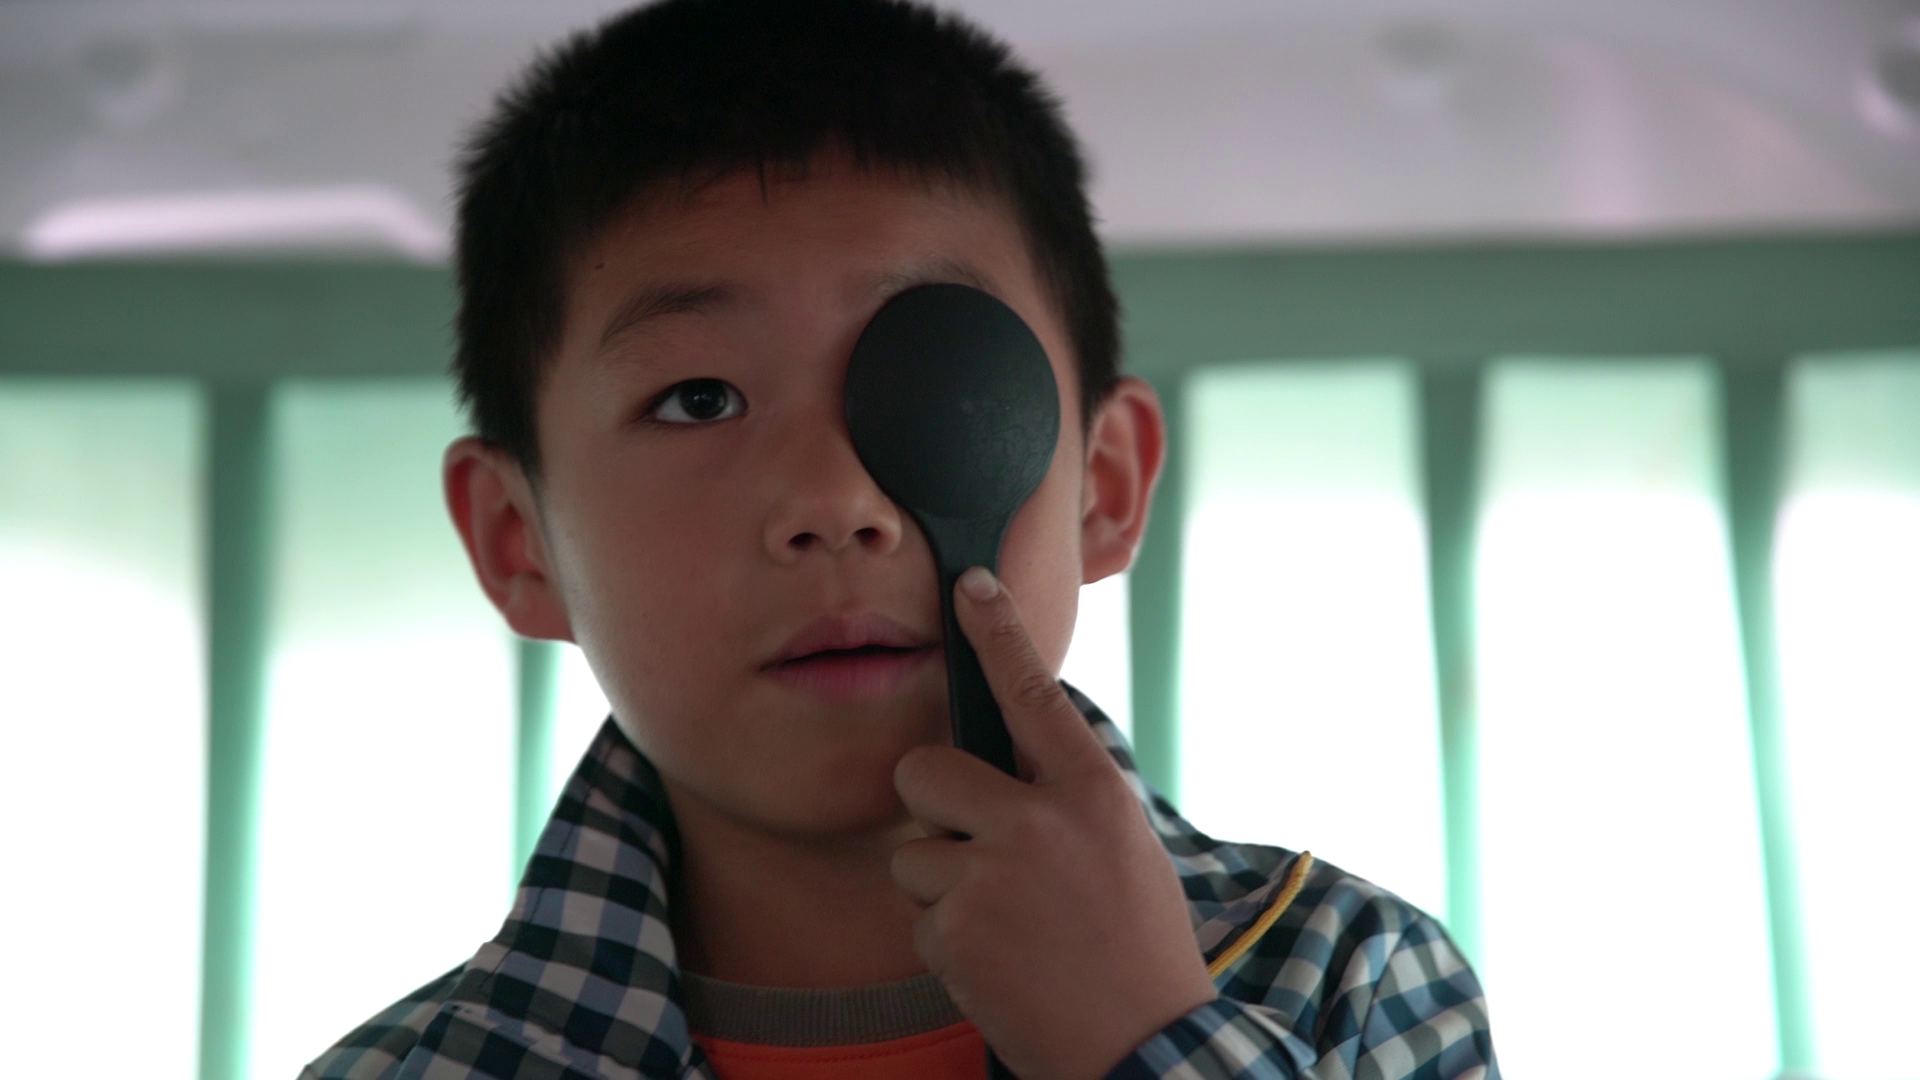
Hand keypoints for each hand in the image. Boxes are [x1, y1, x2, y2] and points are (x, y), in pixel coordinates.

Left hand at [891, 566, 1216, 1079]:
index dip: (998, 633)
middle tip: (970, 842)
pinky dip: (950, 940)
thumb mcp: (1121, 844)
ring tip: (1007, 923)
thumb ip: (1062, 796)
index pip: (1034, 692)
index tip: (970, 585)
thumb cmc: (1137, 943)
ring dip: (944, 885)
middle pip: (923, 771)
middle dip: (932, 806)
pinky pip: (919, 916)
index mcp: (1092, 791)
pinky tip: (1001, 962)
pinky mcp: (955, 933)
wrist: (1142, 1045)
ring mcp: (991, 877)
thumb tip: (1000, 763)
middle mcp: (1038, 822)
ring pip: (911, 852)